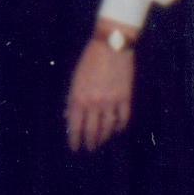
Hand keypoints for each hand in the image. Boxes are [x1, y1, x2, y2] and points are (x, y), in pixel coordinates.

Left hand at [64, 35, 135, 152]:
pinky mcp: (125, 98)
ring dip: (103, 138)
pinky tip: (117, 130)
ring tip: (101, 142)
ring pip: (107, 128)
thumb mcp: (75, 79)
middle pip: (92, 131)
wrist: (111, 46)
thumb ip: (72, 98)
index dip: (74, 139)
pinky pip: (123, 119)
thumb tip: (68, 115)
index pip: (75, 126)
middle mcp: (94, 103)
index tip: (74, 147)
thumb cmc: (89, 59)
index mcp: (78, 98)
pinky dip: (120, 127)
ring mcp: (111, 102)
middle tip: (89, 148)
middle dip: (89, 142)